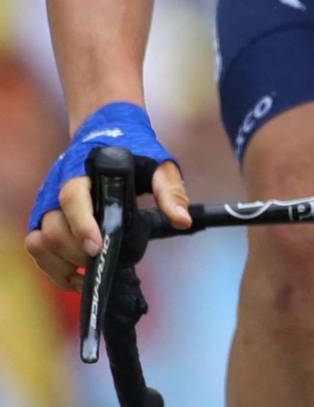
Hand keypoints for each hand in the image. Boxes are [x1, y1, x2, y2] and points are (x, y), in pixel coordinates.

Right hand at [22, 105, 191, 290]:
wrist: (107, 130)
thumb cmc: (135, 148)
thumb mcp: (159, 164)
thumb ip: (170, 191)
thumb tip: (182, 221)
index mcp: (84, 172)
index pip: (72, 198)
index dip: (82, 225)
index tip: (97, 247)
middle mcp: (57, 188)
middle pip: (54, 227)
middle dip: (76, 251)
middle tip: (103, 260)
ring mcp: (48, 204)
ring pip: (40, 241)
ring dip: (62, 263)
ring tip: (91, 273)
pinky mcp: (45, 218)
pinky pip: (37, 248)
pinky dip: (53, 267)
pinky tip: (79, 276)